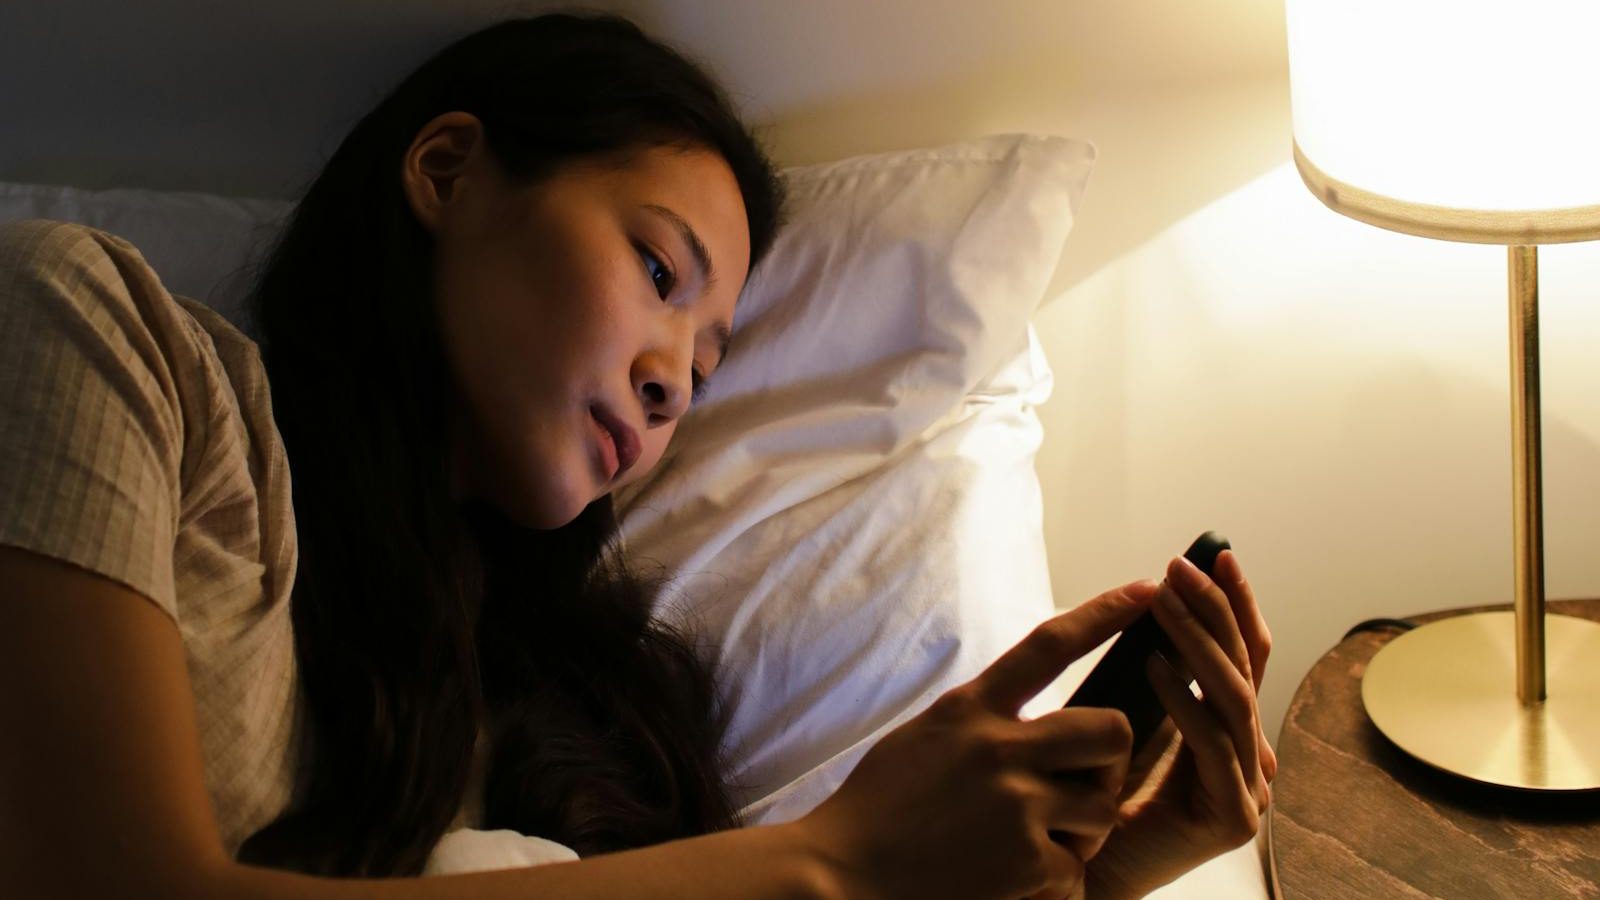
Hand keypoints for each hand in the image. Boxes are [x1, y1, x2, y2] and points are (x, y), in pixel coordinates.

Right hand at [794, 581, 1162, 899]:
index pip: (1049, 646)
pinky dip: (1054, 879)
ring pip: (1103, 803)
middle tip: (1084, 780)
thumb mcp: (926, 736)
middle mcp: (999, 749)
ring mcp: (1016, 806)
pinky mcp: (1025, 863)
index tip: (1146, 590)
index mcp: (971, 709)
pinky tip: (1016, 880)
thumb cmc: (878, 808)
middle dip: (1110, 757)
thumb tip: (1029, 713)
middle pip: (1110, 730)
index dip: (1103, 613)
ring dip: (1085, 825)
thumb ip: (981, 719)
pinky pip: (1076, 867)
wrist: (842, 875)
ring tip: (1040, 838)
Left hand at [1085, 550, 1275, 898]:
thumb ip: (1154, 679)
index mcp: (1234, 732)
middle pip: (1246, 668)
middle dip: (1216, 609)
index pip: (1245, 655)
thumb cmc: (1097, 797)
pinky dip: (1183, 699)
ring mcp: (1249, 790)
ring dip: (1196, 641)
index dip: (1234, 604)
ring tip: (1164, 600)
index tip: (1216, 554)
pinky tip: (1153, 666)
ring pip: (1232, 698)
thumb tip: (1153, 601)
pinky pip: (1211, 745)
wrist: (1079, 871)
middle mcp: (1252, 758)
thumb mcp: (1128, 721)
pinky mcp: (1231, 820)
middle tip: (1184, 566)